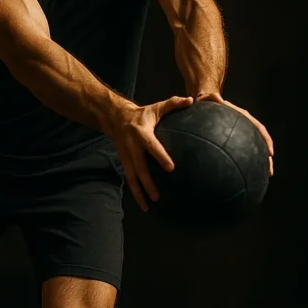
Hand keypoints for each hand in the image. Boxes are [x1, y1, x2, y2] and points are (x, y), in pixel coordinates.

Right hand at [109, 95, 194, 212]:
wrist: (115, 118)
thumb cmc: (142, 114)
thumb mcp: (156, 107)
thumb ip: (173, 104)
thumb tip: (191, 101)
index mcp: (141, 134)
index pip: (151, 146)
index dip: (160, 156)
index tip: (171, 167)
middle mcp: (132, 147)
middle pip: (139, 168)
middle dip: (147, 183)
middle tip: (158, 196)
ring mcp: (126, 157)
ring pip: (132, 178)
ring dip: (139, 193)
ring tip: (148, 207)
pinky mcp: (125, 162)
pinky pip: (130, 179)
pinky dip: (136, 192)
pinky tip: (144, 205)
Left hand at [195, 91, 273, 176]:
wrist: (203, 104)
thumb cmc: (205, 102)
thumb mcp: (207, 98)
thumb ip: (211, 98)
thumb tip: (218, 99)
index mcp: (242, 117)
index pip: (258, 127)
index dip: (266, 140)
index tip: (270, 153)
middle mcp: (244, 126)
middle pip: (260, 142)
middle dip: (266, 158)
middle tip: (270, 172)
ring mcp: (239, 135)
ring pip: (253, 150)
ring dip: (258, 163)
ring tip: (261, 178)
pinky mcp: (232, 141)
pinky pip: (240, 153)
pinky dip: (242, 164)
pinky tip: (240, 177)